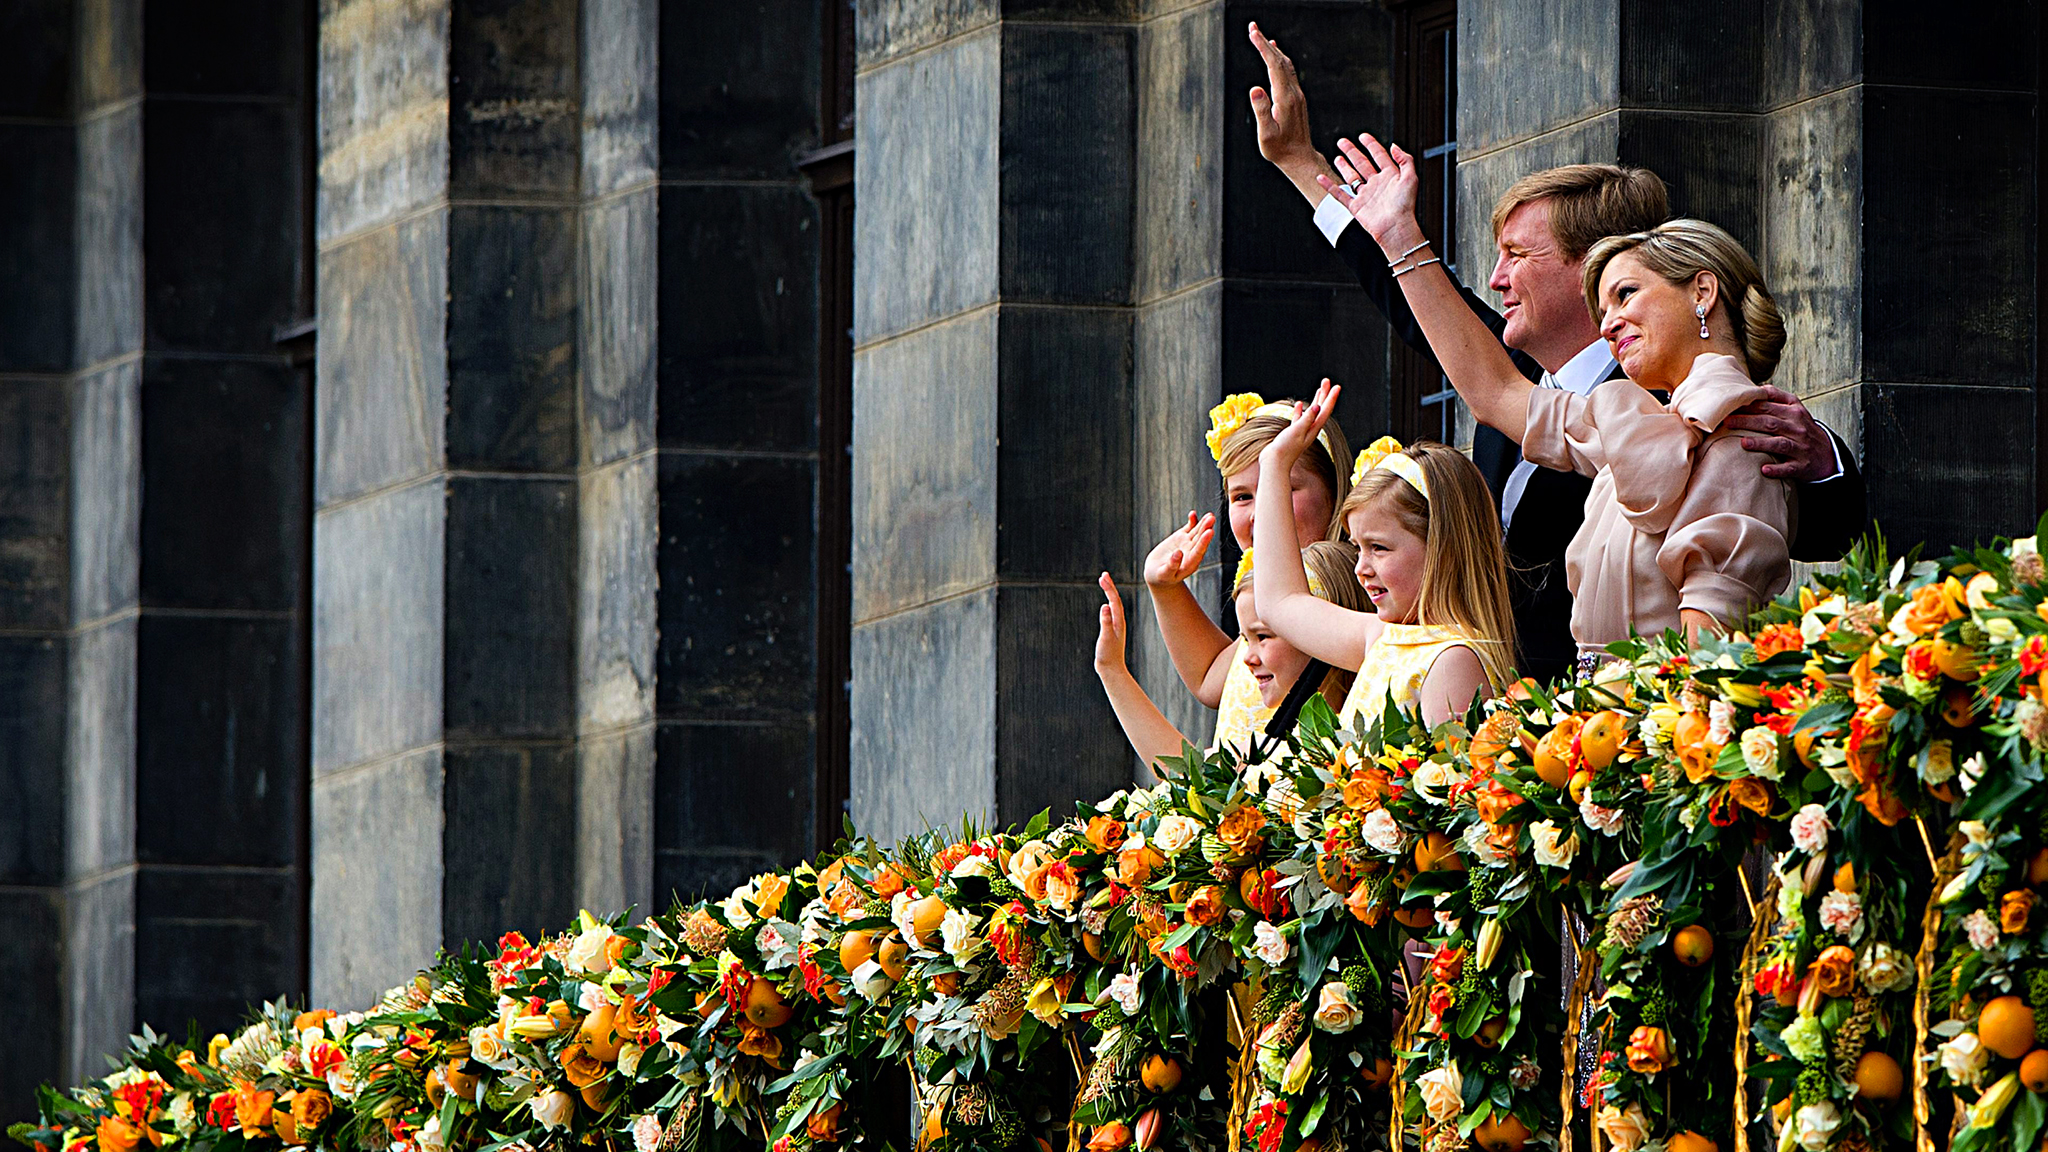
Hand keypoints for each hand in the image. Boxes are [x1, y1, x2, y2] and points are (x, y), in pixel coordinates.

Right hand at [1095, 573, 1127, 672]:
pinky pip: (1111, 612)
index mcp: (1118, 622)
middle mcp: (1118, 622)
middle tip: (1103, 575)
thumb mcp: (1106, 638)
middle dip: (1110, 587)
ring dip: (1109, 593)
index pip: (1114, 600)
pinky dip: (1108, 603)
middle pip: (1115, 600)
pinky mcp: (1112, 630)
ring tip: (1104, 583)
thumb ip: (1105, 622)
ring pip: (1114, 605)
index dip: (1109, 588)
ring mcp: (1116, 626)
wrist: (1111, 669)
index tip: (1103, 577)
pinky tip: (1106, 603)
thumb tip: (1105, 606)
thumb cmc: (1108, 655)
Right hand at [1143, 512, 1215, 587]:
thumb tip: (1178, 553)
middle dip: (1206, 529)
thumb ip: (1172, 566)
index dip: (1204, 542)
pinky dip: (1192, 521)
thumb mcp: (1164, 574)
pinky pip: (1189, 528)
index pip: (1199, 551)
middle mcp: (1192, 553)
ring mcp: (1188, 544)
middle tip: (1211, 519)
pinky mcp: (1182, 537)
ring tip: (1209, 515)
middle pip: (1200, 539)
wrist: (1157, 573)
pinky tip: (1193, 514)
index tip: (1209, 532)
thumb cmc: (1161, 577)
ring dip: (1203, 523)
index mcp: (1190, 564)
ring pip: (1197, 532)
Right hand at [1247, 23, 1316, 173]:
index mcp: (1284, 98)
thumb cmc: (1279, 150)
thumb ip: (1261, 110)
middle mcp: (1293, 92)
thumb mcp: (1266, 134)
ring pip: (1286, 64)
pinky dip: (1280, 59)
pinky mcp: (1297, 99)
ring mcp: (1297, 95)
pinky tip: (1275, 55)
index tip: (1252, 32)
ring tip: (1261, 36)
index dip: (1262, 47)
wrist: (1300, 158)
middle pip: (1279, 60)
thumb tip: (1255, 88)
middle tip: (1252, 27)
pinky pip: (1289, 72)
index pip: (1273, 65)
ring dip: (1273, 49)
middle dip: (1265, 42)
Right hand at [1259, 378, 1342, 472]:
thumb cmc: (1285, 448)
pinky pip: (1300, 418)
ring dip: (1316, 400)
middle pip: (1321, 409)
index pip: (1325, 410)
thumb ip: (1307, 419)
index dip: (1331, 397)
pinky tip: (1300, 404)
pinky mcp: (1293, 433)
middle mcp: (1311, 429)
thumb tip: (1318, 406)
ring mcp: (1302, 431)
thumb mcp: (1297, 431)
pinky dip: (1301, 410)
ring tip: (1319, 389)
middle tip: (1326, 380)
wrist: (1274, 463)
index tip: (1336, 386)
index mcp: (1314, 428)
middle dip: (1324, 394)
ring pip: (1312, 412)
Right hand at [1319, 135, 1424, 252]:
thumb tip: (1394, 146)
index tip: (1363, 136)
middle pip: (1362, 164)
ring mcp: (1365, 196)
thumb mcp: (1411, 177)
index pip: (1379, 156)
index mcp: (1390, 176)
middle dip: (1352, 152)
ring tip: (1337, 157)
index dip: (1371, 145)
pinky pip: (1340, 195)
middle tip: (1342, 142)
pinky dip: (1329, 186)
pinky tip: (1321, 178)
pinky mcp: (1356, 207)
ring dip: (1344, 166)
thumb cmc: (1405, 206)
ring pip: (1352, 177)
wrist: (1396, 228)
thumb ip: (1405, 159)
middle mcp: (1377, 185)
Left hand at [1724, 385, 1840, 481]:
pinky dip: (1777, 469)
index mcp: (1794, 413)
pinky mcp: (1801, 466)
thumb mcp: (1796, 409)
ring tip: (1743, 442)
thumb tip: (1758, 388)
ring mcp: (1800, 448)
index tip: (1729, 406)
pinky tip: (1764, 469)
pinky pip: (1789, 468)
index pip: (1768, 407)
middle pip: (1770, 424)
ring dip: (1761, 443)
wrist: (1827, 454)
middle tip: (1727, 422)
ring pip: (1779, 444)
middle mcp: (1797, 429)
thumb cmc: (1803, 429)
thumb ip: (1778, 397)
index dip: (1749, 406)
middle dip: (1748, 422)